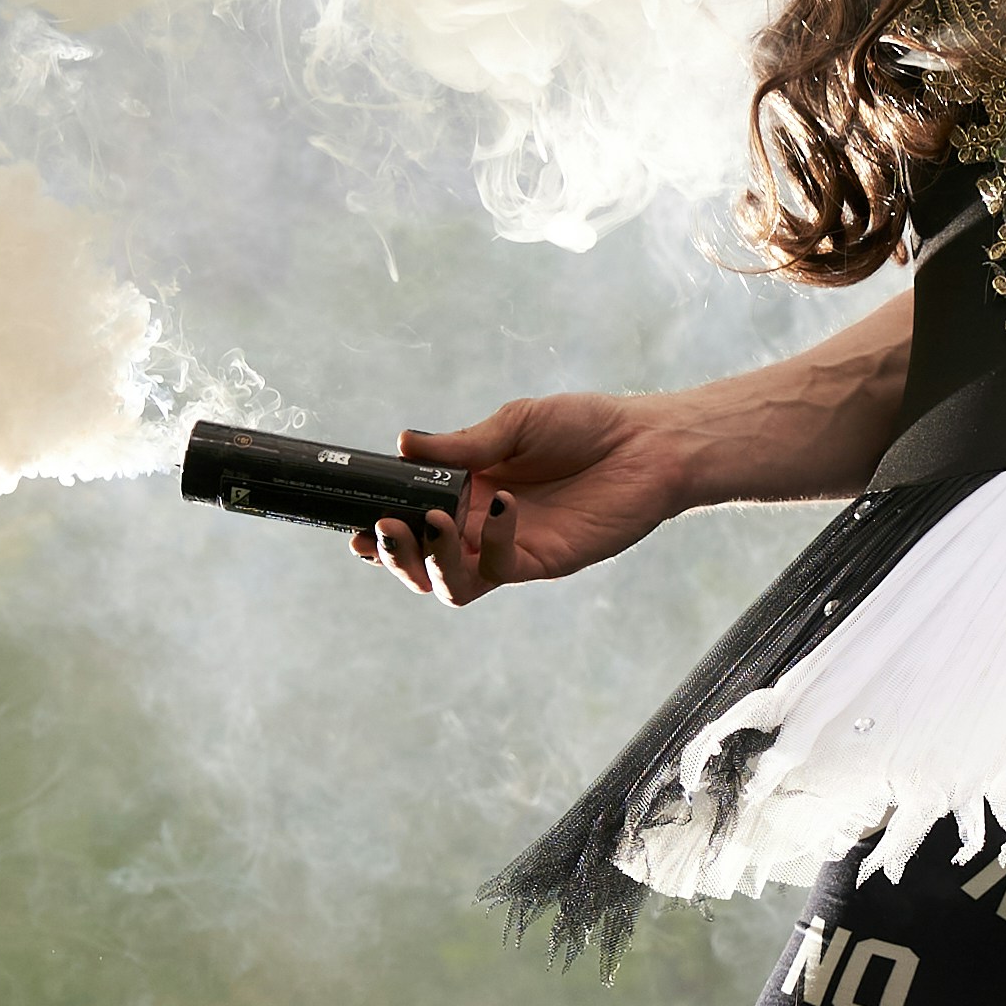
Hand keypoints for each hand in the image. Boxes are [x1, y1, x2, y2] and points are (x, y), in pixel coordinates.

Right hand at [357, 391, 696, 603]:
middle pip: (420, 562)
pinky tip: (500, 505)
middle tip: (381, 529)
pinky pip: (497, 567)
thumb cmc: (586, 426)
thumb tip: (401, 445)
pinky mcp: (541, 560)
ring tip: (429, 524)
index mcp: (466, 491)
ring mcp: (507, 547)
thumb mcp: (517, 423)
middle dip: (394, 554)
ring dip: (429, 560)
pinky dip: (488, 541)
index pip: (410, 520)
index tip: (356, 521)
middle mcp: (479, 526)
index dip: (380, 530)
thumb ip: (462, 444)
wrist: (649, 444)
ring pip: (450, 581)